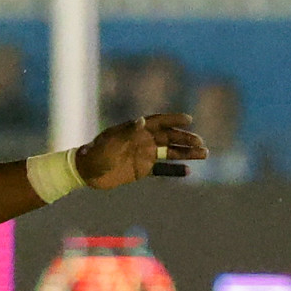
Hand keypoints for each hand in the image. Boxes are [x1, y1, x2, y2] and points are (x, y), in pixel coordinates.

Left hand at [76, 113, 208, 189]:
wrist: (85, 171)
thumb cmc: (96, 153)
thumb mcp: (111, 142)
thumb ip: (127, 132)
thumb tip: (141, 121)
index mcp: (135, 129)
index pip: (158, 121)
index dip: (173, 119)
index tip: (189, 119)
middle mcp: (143, 140)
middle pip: (169, 137)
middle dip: (186, 139)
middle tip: (202, 144)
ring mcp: (144, 154)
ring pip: (170, 152)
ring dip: (186, 153)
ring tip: (204, 154)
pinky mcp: (142, 169)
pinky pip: (162, 169)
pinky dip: (174, 170)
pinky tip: (188, 171)